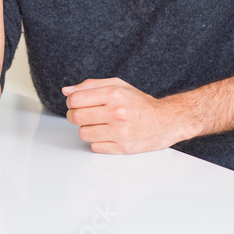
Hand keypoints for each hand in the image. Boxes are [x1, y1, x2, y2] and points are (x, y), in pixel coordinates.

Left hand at [62, 78, 193, 153]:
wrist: (166, 121)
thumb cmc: (140, 104)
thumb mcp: (118, 86)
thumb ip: (91, 85)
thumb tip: (67, 90)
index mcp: (114, 94)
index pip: (75, 99)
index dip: (72, 102)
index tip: (77, 104)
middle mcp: (117, 112)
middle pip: (76, 117)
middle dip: (76, 116)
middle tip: (86, 115)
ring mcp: (120, 131)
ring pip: (83, 133)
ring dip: (87, 129)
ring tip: (99, 125)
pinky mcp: (122, 148)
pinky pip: (95, 146)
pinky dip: (98, 141)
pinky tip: (108, 135)